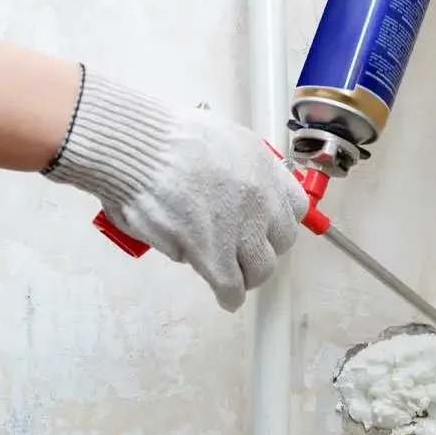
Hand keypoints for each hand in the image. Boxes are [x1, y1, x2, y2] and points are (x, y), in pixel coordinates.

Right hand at [44, 66, 308, 310]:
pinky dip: (229, 296)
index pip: (296, 205)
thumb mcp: (220, 136)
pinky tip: (226, 299)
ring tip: (233, 276)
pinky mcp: (215, 255)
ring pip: (260, 268)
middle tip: (243, 250)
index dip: (279, 219)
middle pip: (281, 241)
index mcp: (264, 167)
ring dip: (247, 274)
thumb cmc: (164, 136)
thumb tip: (231, 191)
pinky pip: (232, 286)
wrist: (139, 148)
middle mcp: (261, 199)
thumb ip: (236, 166)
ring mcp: (241, 229)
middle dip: (263, 247)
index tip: (267, 226)